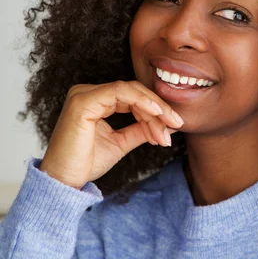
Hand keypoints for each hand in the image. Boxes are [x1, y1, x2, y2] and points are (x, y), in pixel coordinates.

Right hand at [38, 80, 183, 189]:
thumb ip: (141, 129)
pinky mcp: (83, 100)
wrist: (65, 181)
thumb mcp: (122, 142)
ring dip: (154, 109)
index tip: (173, 127)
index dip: (156, 110)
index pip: (133, 97)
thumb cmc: (87, 162)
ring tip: (167, 126)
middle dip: (159, 109)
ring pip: (131, 92)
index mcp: (96, 100)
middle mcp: (88, 92)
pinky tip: (156, 113)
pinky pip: (120, 92)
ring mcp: (84, 94)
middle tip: (177, 123)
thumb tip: (167, 123)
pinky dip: (141, 101)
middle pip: (135, 92)